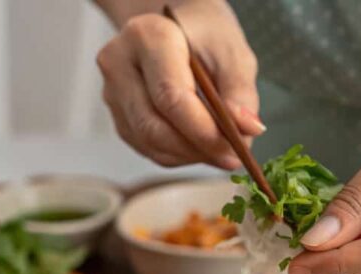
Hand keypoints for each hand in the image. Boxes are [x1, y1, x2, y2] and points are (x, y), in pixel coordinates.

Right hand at [96, 0, 263, 168]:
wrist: (180, 28)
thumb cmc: (206, 36)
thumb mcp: (233, 53)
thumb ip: (241, 92)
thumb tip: (247, 130)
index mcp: (147, 36)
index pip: (170, 96)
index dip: (204, 130)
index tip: (237, 146)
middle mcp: (119, 63)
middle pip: (154, 126)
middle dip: (198, 148)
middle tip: (233, 157)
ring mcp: (112, 92)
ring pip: (149, 142)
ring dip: (190, 155)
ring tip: (221, 149)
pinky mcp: (118, 115)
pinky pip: (147, 148)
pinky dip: (179, 155)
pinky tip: (200, 145)